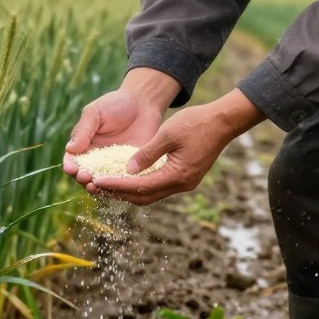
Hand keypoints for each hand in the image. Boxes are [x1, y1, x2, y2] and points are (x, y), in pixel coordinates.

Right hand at [62, 68, 180, 187]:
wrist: (143, 103)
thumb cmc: (115, 104)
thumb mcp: (95, 113)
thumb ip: (83, 130)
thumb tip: (70, 149)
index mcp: (84, 146)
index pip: (73, 161)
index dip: (70, 166)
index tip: (71, 168)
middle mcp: (97, 160)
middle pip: (86, 176)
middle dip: (83, 179)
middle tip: (86, 177)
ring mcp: (115, 166)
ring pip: (104, 183)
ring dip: (99, 188)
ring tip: (97, 186)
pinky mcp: (133, 170)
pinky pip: (125, 182)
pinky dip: (121, 187)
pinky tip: (119, 186)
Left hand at [89, 89, 264, 205]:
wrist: (223, 121)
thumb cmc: (195, 123)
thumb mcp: (167, 134)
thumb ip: (147, 153)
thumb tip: (127, 170)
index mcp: (177, 175)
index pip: (140, 186)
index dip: (116, 185)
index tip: (97, 181)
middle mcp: (181, 184)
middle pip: (144, 197)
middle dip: (119, 193)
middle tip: (96, 187)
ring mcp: (185, 182)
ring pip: (151, 194)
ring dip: (129, 191)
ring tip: (107, 185)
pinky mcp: (185, 177)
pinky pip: (158, 186)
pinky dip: (141, 184)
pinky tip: (126, 177)